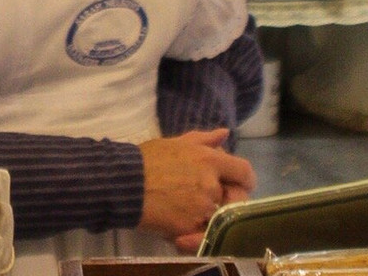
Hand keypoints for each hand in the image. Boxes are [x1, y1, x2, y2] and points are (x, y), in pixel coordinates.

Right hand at [137, 128, 255, 251]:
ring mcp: (202, 208)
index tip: (237, 183)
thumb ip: (203, 139)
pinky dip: (195, 232)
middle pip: (235, 198)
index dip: (244, 179)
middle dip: (225, 199)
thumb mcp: (175, 144)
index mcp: (209, 160)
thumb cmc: (146, 159)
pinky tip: (181, 225)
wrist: (123, 183)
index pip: (244, 171)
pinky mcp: (190, 228)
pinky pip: (202, 233)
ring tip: (188, 211)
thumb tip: (224, 134)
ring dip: (208, 215)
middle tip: (208, 199)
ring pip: (218, 216)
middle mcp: (211, 184)